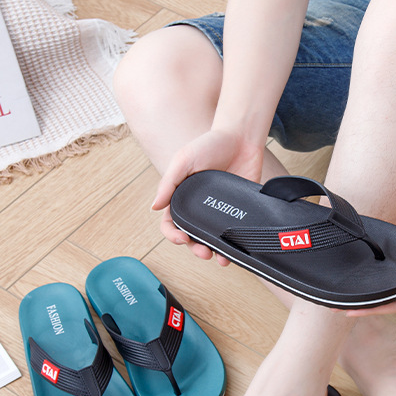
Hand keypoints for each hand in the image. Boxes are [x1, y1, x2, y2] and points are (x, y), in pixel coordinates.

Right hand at [151, 129, 264, 263]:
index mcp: (182, 197)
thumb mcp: (184, 160)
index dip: (172, 234)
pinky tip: (233, 252)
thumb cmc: (210, 144)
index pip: (170, 222)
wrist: (242, 138)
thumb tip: (154, 207)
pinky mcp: (238, 211)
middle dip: (194, 248)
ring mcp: (218, 211)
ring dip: (213, 252)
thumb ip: (169, 183)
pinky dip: (232, 246)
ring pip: (212, 239)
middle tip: (203, 252)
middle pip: (192, 236)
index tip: (180, 238)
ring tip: (219, 257)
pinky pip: (233, 234)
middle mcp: (198, 207)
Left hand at [347, 196, 395, 315]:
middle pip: (389, 300)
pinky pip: (389, 271)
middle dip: (365, 305)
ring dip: (368, 292)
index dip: (374, 310)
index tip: (352, 313)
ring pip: (387, 287)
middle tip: (339, 308)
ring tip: (345, 296)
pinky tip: (361, 276)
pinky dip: (375, 275)